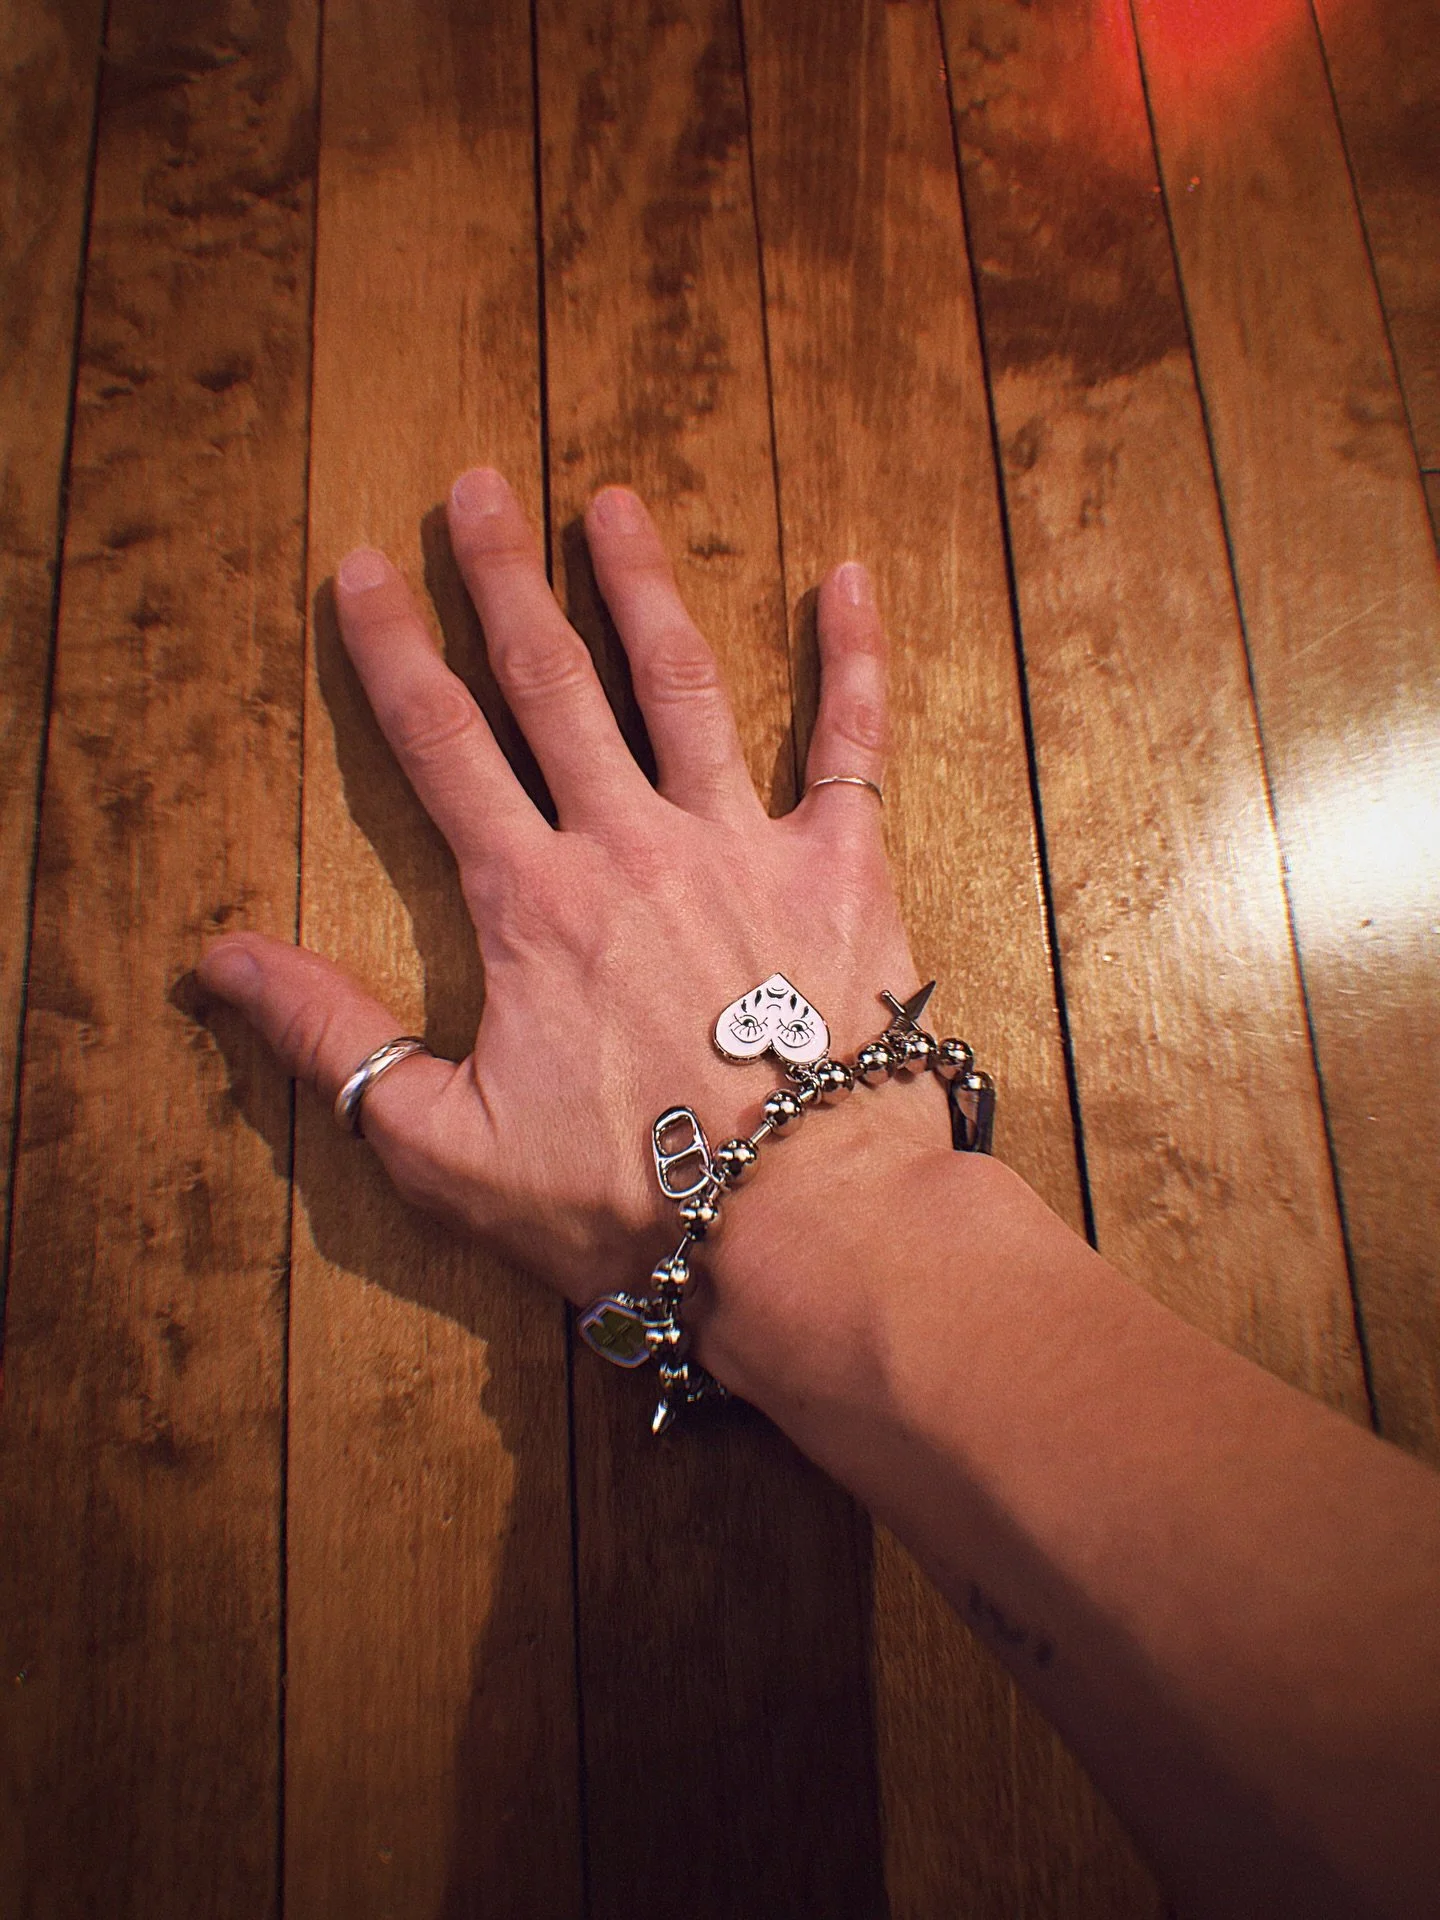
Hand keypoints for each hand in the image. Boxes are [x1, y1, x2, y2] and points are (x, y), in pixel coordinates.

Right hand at [200, 469, 938, 1322]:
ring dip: (640, 586)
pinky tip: (848, 580)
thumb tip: (221, 960)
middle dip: (502, 579)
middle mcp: (631, 843)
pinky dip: (853, 657)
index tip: (363, 569)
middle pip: (551, 685)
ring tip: (611, 503)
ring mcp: (743, 844)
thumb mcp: (443, 1143)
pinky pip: (852, 742)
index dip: (393, 651)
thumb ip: (333, 1038)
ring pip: (682, 684)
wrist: (802, 1224)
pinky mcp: (844, 868)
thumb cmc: (625, 1198)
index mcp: (533, 901)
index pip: (442, 747)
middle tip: (476, 486)